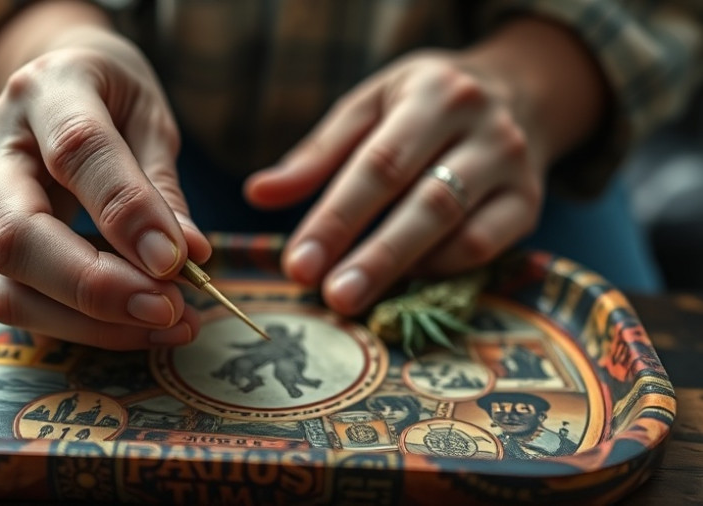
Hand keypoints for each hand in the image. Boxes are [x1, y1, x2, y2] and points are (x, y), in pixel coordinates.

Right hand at [0, 24, 210, 348]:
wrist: (56, 87)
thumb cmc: (110, 98)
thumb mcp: (149, 118)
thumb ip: (161, 186)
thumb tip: (189, 256)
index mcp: (46, 90)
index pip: (77, 152)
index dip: (127, 212)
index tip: (177, 260)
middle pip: (17, 235)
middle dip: (97, 287)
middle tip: (168, 309)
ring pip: (7, 286)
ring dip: (91, 323)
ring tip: (168, 326)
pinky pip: (17, 302)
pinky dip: (79, 326)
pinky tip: (135, 326)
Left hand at [246, 19, 606, 315]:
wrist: (517, 90)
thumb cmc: (423, 103)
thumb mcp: (369, 107)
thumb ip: (316, 154)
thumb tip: (257, 194)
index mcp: (433, 93)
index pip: (378, 165)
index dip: (336, 219)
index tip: (298, 263)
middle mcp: (484, 127)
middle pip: (424, 202)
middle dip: (373, 257)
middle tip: (330, 296)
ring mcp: (514, 167)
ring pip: (458, 231)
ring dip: (404, 270)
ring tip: (355, 298)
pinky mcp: (528, 204)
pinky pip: (485, 247)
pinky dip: (440, 269)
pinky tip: (403, 279)